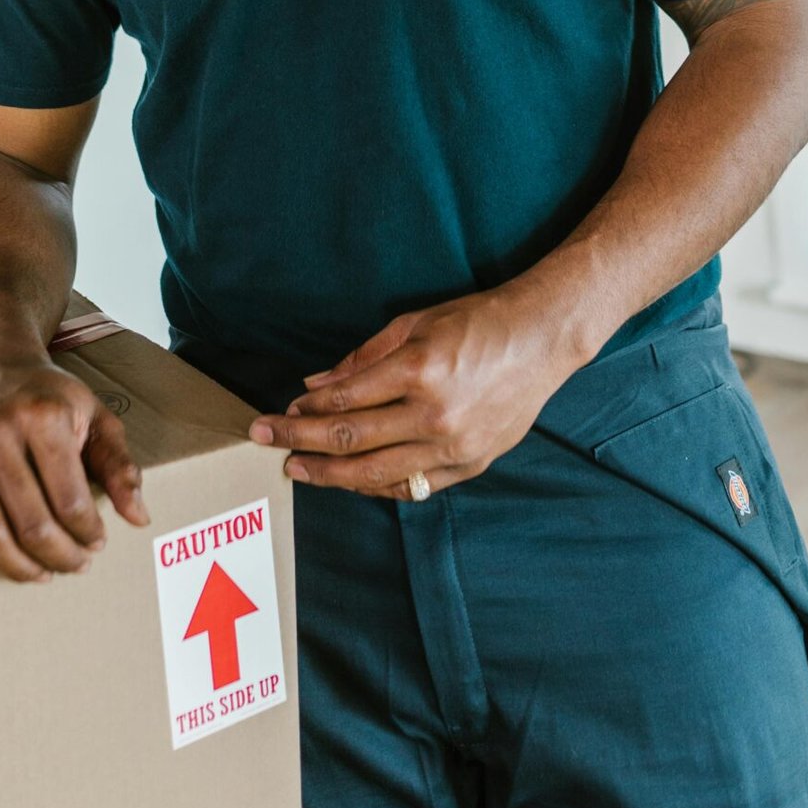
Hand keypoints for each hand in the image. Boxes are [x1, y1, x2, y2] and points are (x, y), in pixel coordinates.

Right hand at [0, 353, 149, 579]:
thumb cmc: (47, 395)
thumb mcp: (95, 416)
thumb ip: (119, 465)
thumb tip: (138, 517)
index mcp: (42, 416)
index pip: (70, 500)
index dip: (88, 533)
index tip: (96, 544)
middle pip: (30, 522)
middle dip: (58, 556)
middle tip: (73, 566)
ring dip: (16, 565)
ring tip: (39, 573)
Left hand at [247, 284, 578, 497]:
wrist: (542, 339)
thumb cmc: (477, 321)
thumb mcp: (414, 323)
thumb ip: (363, 359)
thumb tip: (315, 386)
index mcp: (419, 370)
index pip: (343, 401)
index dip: (302, 413)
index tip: (275, 416)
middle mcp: (435, 414)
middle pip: (351, 440)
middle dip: (300, 444)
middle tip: (265, 444)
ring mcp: (454, 445)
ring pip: (377, 473)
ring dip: (330, 475)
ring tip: (298, 471)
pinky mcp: (470, 464)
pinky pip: (412, 486)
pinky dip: (376, 486)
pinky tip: (349, 480)